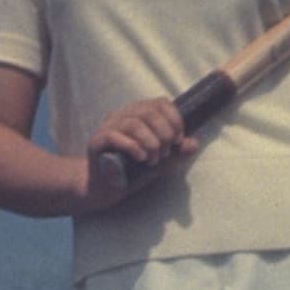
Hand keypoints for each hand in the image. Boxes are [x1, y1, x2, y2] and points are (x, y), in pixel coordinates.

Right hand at [82, 96, 198, 209]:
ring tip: (153, 160)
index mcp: (139, 113)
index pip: (160, 103)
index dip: (174, 119)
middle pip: (148, 112)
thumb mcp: (160, 160)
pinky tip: (141, 158)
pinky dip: (132, 147)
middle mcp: (122, 115)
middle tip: (165, 154)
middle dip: (164, 134)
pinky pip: (114, 136)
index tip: (178, 140)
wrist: (106, 187)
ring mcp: (108, 126)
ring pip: (133, 124)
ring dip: (150, 143)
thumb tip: (193, 144)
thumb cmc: (133, 169)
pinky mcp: (96, 141)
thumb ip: (176, 152)